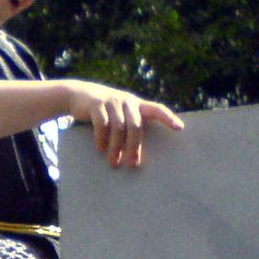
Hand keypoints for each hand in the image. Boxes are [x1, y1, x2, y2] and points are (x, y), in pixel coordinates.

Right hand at [62, 81, 184, 167]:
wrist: (79, 93)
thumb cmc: (105, 110)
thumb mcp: (120, 112)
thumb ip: (130, 124)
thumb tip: (138, 154)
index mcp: (136, 104)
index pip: (156, 109)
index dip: (168, 118)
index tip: (179, 128)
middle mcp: (127, 101)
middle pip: (135, 126)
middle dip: (134, 147)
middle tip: (132, 165)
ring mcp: (111, 102)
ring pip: (118, 128)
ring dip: (116, 148)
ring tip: (114, 163)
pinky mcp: (97, 105)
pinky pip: (102, 124)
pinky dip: (102, 139)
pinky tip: (101, 149)